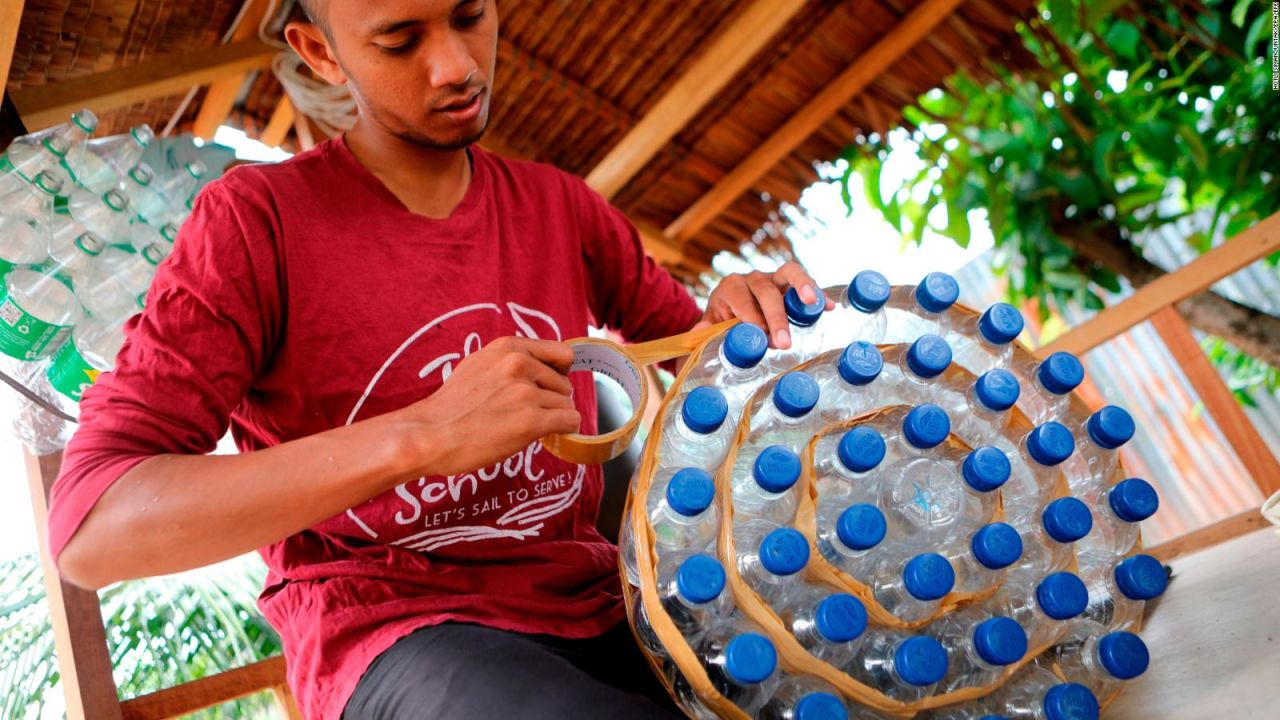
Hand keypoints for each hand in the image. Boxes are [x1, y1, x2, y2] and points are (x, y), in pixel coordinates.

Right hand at [395, 336, 580, 476]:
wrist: (429, 434)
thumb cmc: (450, 406)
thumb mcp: (478, 364)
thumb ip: (509, 361)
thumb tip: (538, 364)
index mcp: (508, 348)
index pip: (561, 353)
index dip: (560, 372)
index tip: (551, 385)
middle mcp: (519, 365)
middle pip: (564, 384)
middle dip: (552, 400)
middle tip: (527, 413)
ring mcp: (525, 393)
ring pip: (566, 405)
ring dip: (553, 418)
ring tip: (526, 426)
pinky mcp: (530, 421)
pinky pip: (570, 421)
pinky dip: (564, 430)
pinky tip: (547, 434)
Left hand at [697, 261, 833, 348]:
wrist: (731, 310)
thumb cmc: (722, 319)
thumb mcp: (711, 324)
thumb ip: (706, 329)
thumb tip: (699, 331)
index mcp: (730, 286)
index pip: (742, 299)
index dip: (751, 318)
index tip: (760, 338)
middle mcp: (752, 278)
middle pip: (766, 291)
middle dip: (776, 317)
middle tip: (783, 343)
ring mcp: (773, 278)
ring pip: (789, 272)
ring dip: (803, 286)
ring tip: (813, 303)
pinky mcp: (790, 284)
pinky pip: (806, 284)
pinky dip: (819, 294)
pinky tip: (830, 306)